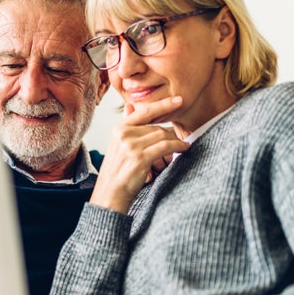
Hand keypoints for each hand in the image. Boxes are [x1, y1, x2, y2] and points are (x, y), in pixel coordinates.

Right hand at [90, 96, 188, 212]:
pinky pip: (165, 146)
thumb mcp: (118, 145)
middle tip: (180, 139)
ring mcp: (131, 146)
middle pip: (156, 126)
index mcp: (118, 129)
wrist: (110, 194)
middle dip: (170, 133)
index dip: (163, 105)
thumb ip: (127, 126)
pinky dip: (178, 146)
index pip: (144, 111)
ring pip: (162, 135)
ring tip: (183, 145)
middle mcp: (123, 134)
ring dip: (176, 140)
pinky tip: (184, 148)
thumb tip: (130, 105)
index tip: (178, 100)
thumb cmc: (117, 172)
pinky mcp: (140, 158)